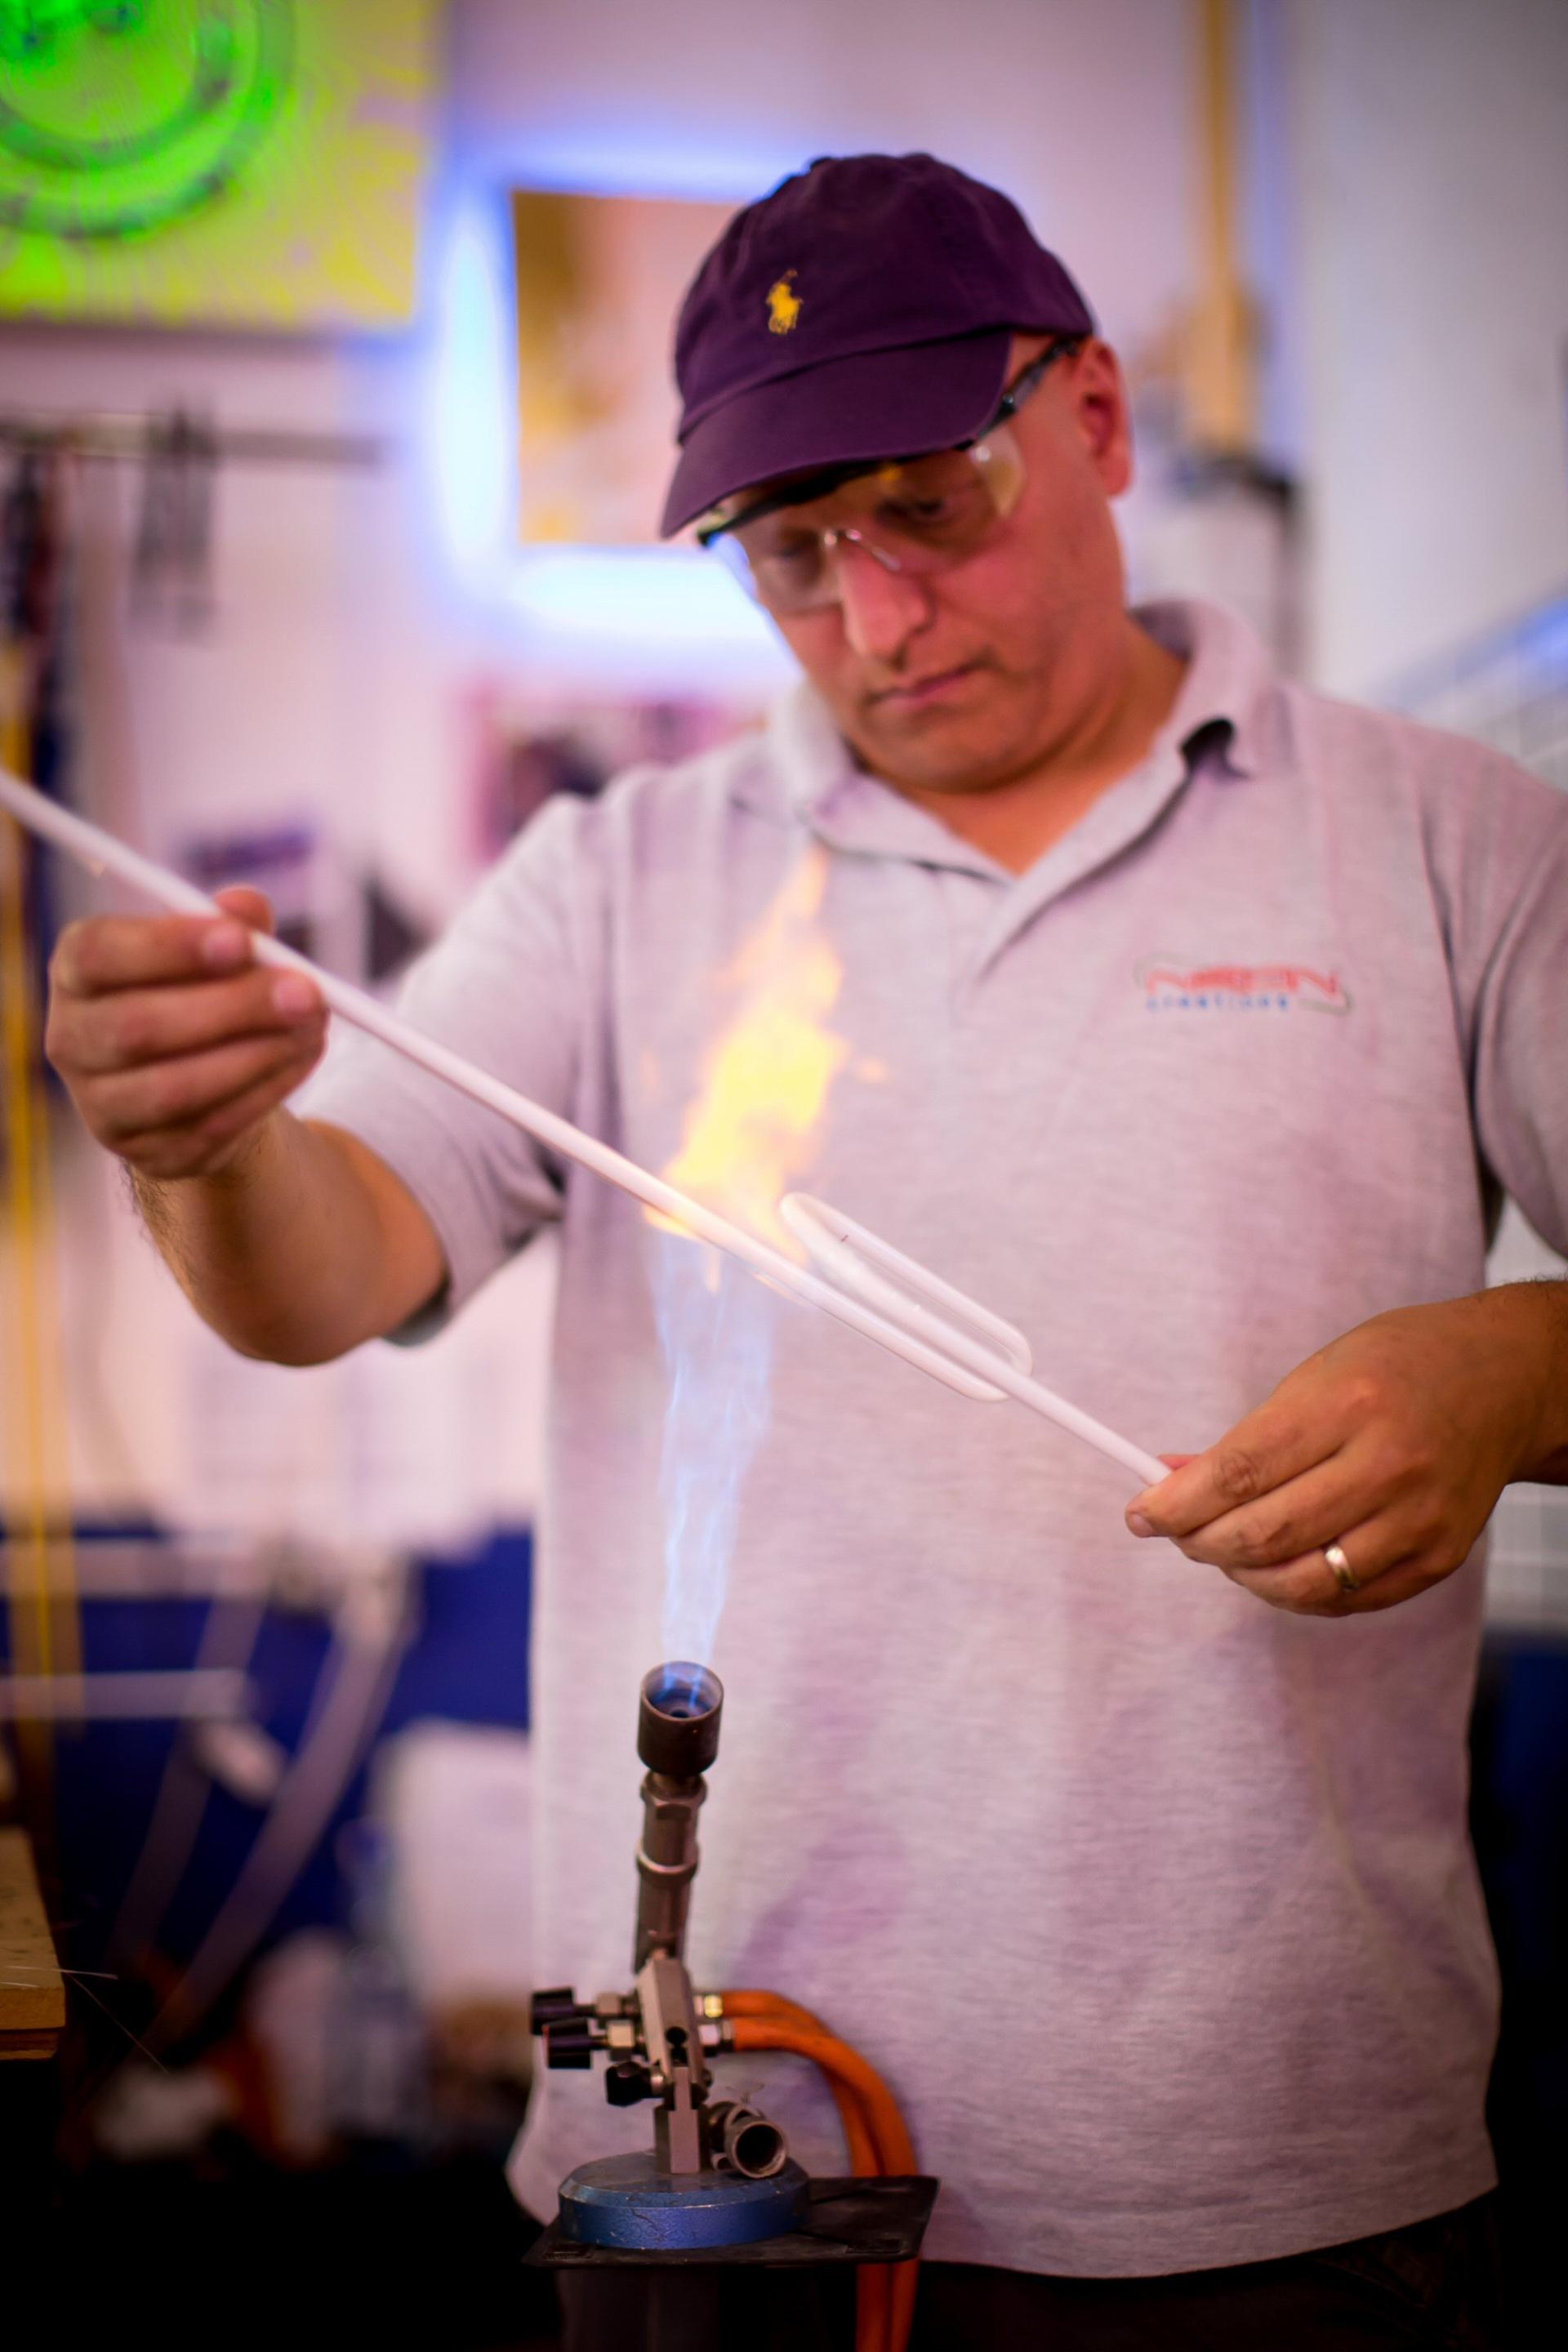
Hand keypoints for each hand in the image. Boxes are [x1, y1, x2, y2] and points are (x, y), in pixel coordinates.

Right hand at [45, 889, 326, 1180]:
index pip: (96, 955)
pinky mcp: (147, 1153)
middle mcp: (72, 1040)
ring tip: (313, 1026)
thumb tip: (247, 908)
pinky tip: (302, 1058)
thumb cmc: (206, 992)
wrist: (207, 1079)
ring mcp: (102, 1106)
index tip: (240, 941)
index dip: (166, 947)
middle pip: (138, 1027)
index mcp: (76, 972)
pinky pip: (208, 1127)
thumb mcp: (219, 948)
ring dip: (255, 1056)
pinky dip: (264, 1091)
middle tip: (304, 992)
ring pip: (173, 1088)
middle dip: (232, 1008)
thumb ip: (232, 923)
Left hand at [1124, 1289, 1567, 1615]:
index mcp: (1347, 1405)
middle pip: (1265, 1534)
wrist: (1505, 1381)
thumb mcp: (1315, 1376)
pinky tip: (1276, 1566)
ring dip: (1243, 1575)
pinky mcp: (1439, 1557)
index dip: (1177, 1503)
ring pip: (1303, 1582)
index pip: (1239, 1472)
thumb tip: (1168, 1480)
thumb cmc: (1397, 1367)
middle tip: (1175, 1533)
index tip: (1140, 1513)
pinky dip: (1296, 1591)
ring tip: (1224, 1549)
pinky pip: (1346, 1598)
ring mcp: (1419, 1518)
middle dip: (1200, 1542)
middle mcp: (1388, 1465)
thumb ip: (1246, 1437)